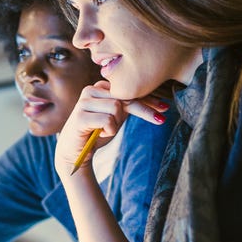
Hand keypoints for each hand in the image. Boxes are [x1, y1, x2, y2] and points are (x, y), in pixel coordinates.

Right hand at [54, 81, 169, 179]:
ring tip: (107, 130)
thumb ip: (129, 106)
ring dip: (117, 124)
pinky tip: (100, 133)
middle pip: (125, 96)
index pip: (127, 90)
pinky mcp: (79, 117)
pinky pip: (107, 120)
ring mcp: (83, 103)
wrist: (75, 152)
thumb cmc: (97, 133)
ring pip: (116, 107)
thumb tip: (157, 101)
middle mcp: (90, 91)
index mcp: (99, 88)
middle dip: (143, 111)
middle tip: (160, 120)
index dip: (147, 99)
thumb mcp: (117, 117)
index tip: (165, 108)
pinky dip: (109, 130)